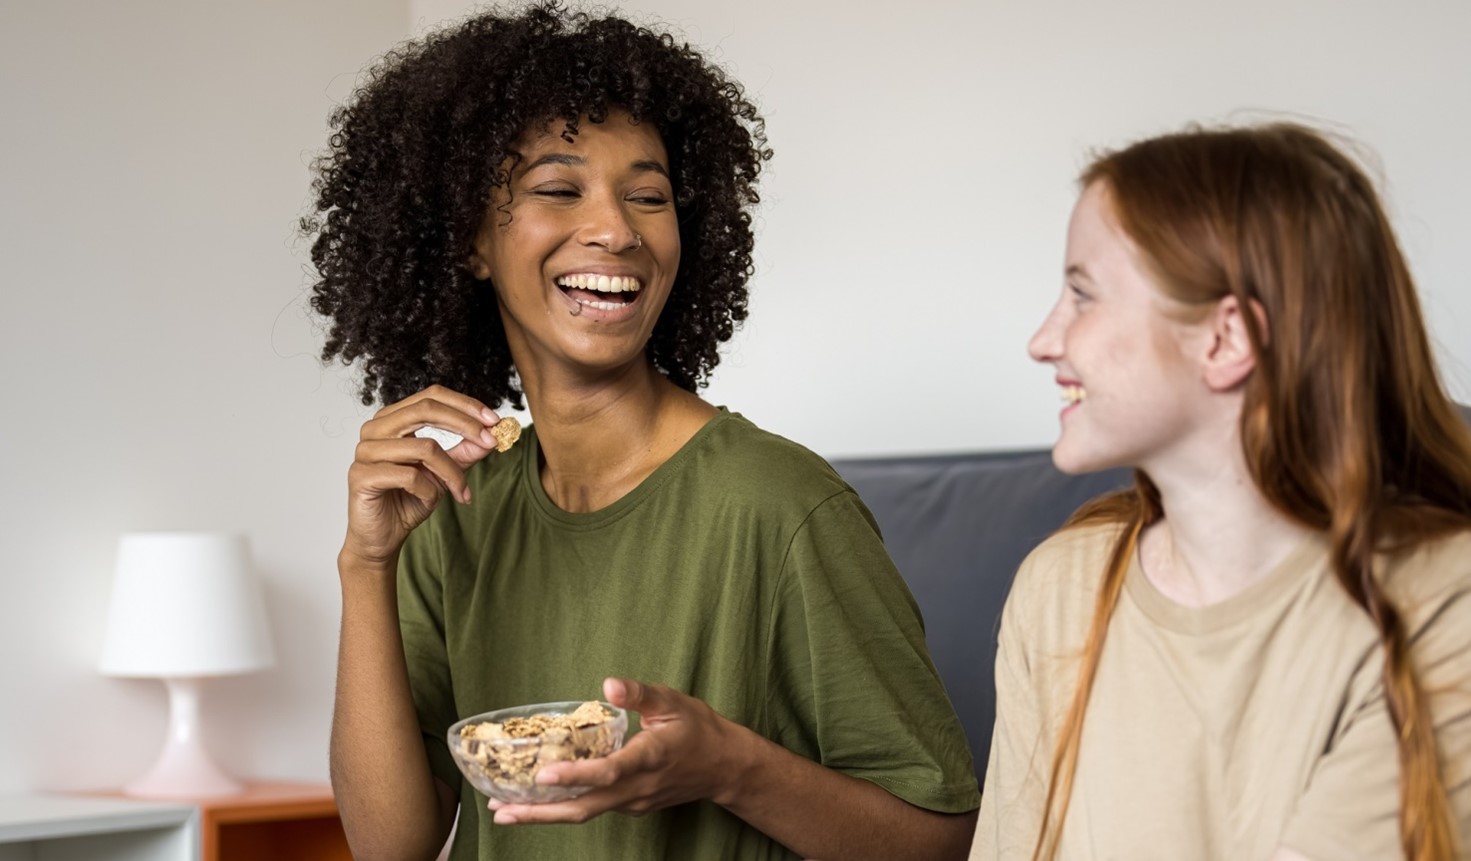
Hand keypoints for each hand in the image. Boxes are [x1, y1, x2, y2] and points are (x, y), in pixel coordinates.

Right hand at [341, 385, 502, 567]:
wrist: (382, 538)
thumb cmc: (408, 500)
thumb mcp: (444, 472)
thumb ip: (465, 451)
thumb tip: (492, 434)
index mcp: (392, 419)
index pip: (431, 396)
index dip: (465, 405)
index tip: (495, 421)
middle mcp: (375, 429)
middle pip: (426, 410)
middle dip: (465, 425)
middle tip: (490, 442)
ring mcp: (365, 451)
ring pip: (425, 447)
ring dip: (452, 472)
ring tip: (461, 491)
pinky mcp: (362, 475)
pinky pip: (410, 475)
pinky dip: (429, 490)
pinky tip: (430, 500)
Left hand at [488, 677, 746, 824]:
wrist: (724, 767)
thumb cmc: (698, 728)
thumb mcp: (673, 700)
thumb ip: (640, 693)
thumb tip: (609, 683)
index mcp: (650, 757)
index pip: (609, 772)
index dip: (576, 775)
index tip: (544, 775)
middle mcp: (638, 787)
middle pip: (585, 807)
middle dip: (541, 812)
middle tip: (501, 809)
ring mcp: (634, 802)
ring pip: (586, 812)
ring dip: (545, 815)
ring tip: (506, 811)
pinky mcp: (632, 806)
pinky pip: (594, 809)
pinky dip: (564, 808)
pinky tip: (539, 801)